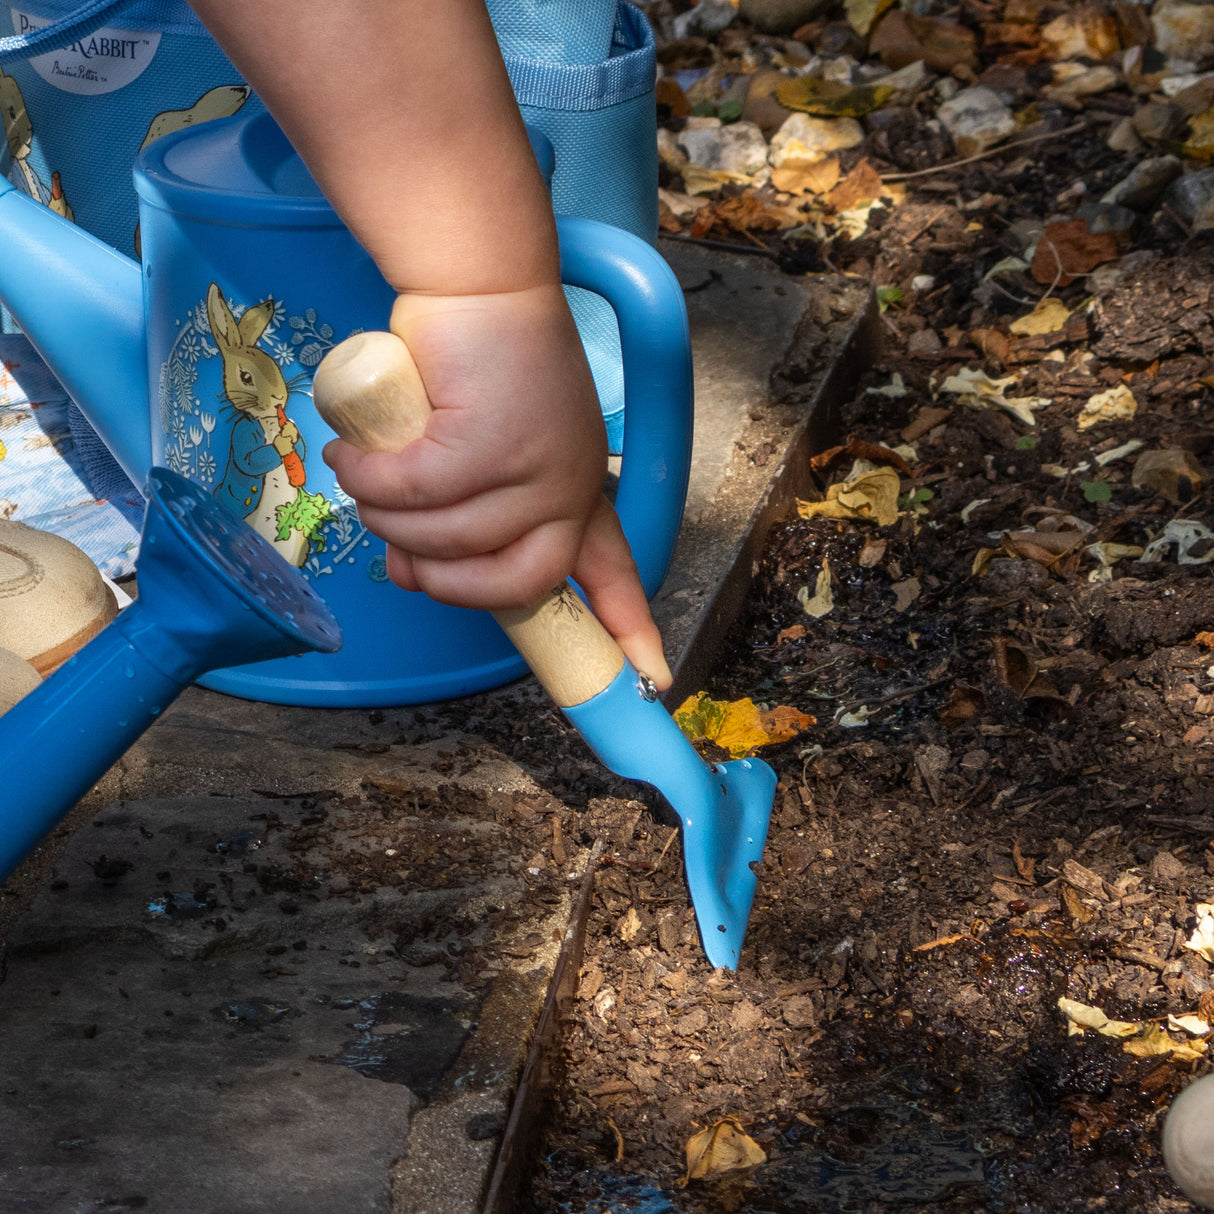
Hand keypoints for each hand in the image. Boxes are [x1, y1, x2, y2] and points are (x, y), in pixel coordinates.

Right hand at [322, 284, 670, 688]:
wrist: (479, 279)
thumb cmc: (477, 362)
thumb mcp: (490, 446)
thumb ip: (469, 510)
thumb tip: (417, 570)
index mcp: (577, 491)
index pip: (611, 572)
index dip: (626, 629)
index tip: (650, 680)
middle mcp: (569, 485)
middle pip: (515, 584)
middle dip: (445, 585)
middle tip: (401, 559)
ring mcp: (538, 465)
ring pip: (450, 537)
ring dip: (389, 518)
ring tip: (364, 479)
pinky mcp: (493, 440)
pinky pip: (416, 491)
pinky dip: (372, 478)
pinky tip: (353, 455)